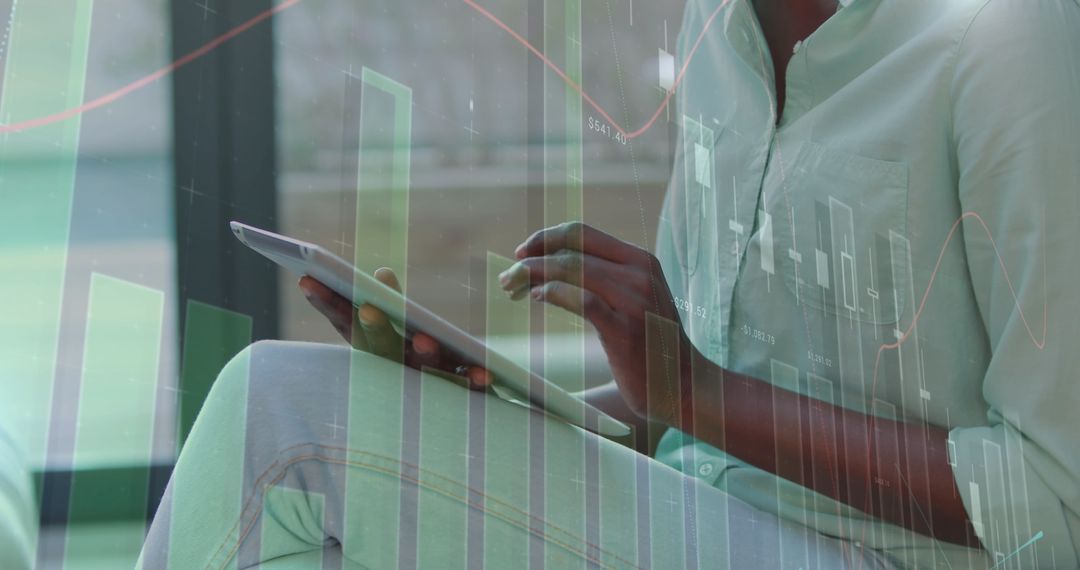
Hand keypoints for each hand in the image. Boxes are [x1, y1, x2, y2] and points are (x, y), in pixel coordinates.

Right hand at [298, 268, 492, 389]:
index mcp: (373, 350)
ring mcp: (426, 388)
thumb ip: (392, 303)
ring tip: (423, 340)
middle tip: (368, 309)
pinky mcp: (461, 401)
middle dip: (374, 330)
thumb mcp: (401, 329)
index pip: (345, 324)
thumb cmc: (419, 363)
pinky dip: (474, 382)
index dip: (326, 304)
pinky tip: (485, 373)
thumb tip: (382, 273)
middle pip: (381, 349)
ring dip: (422, 356)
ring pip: (422, 373)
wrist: (460, 422)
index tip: (306, 279)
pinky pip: (468, 393)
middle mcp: (394, 372)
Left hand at [500, 222, 694, 426]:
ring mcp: (634, 299)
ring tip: (512, 287)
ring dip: (533, 275)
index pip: (582, 232)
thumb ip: (604, 279)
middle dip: (531, 260)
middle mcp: (639, 272)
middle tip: (507, 277)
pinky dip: (554, 293)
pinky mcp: (625, 328)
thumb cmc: (653, 344)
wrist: (687, 384)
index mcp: (640, 259)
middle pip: (570, 250)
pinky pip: (583, 301)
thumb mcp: (636, 298)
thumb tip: (551, 269)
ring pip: (572, 269)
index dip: (545, 238)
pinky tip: (536, 298)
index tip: (522, 253)